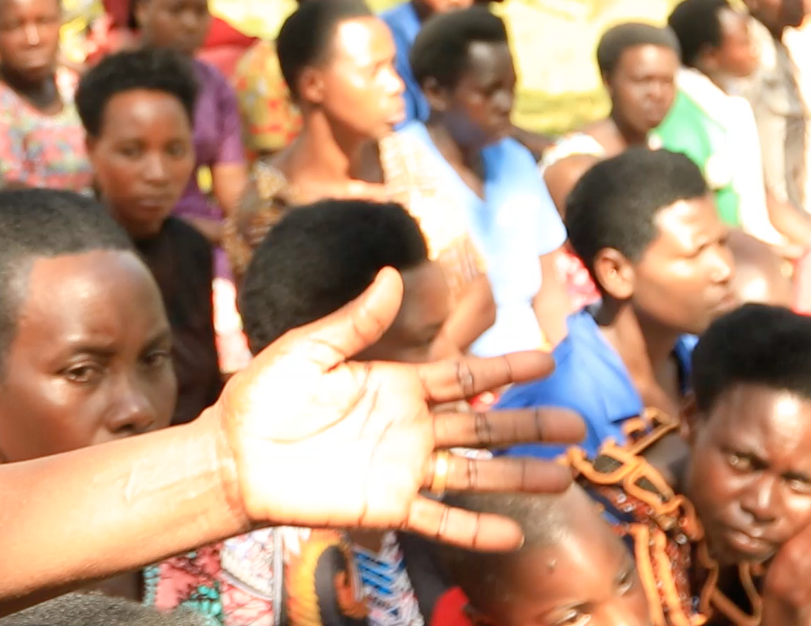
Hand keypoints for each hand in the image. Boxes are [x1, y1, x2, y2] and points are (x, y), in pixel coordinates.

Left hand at [211, 268, 583, 549]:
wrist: (232, 457)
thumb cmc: (262, 398)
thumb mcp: (308, 350)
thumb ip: (355, 321)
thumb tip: (394, 275)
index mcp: (395, 383)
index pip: (463, 374)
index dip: (506, 366)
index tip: (548, 358)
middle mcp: (409, 425)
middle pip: (482, 422)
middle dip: (530, 422)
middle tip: (578, 425)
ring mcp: (402, 468)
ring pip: (474, 471)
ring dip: (518, 475)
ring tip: (566, 476)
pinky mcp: (387, 507)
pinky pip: (439, 520)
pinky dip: (476, 530)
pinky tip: (513, 535)